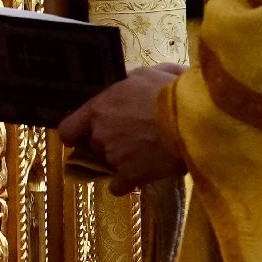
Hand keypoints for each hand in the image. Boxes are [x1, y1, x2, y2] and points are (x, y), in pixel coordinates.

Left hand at [57, 62, 187, 195]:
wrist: (192, 120)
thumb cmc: (170, 91)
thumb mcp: (147, 74)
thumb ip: (130, 82)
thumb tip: (131, 83)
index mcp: (99, 108)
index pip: (69, 129)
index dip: (75, 134)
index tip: (81, 137)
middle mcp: (100, 134)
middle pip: (94, 144)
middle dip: (107, 142)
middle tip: (130, 137)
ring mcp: (113, 156)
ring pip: (108, 163)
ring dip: (121, 160)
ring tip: (143, 153)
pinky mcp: (130, 176)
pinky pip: (119, 186)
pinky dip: (127, 183)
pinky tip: (139, 176)